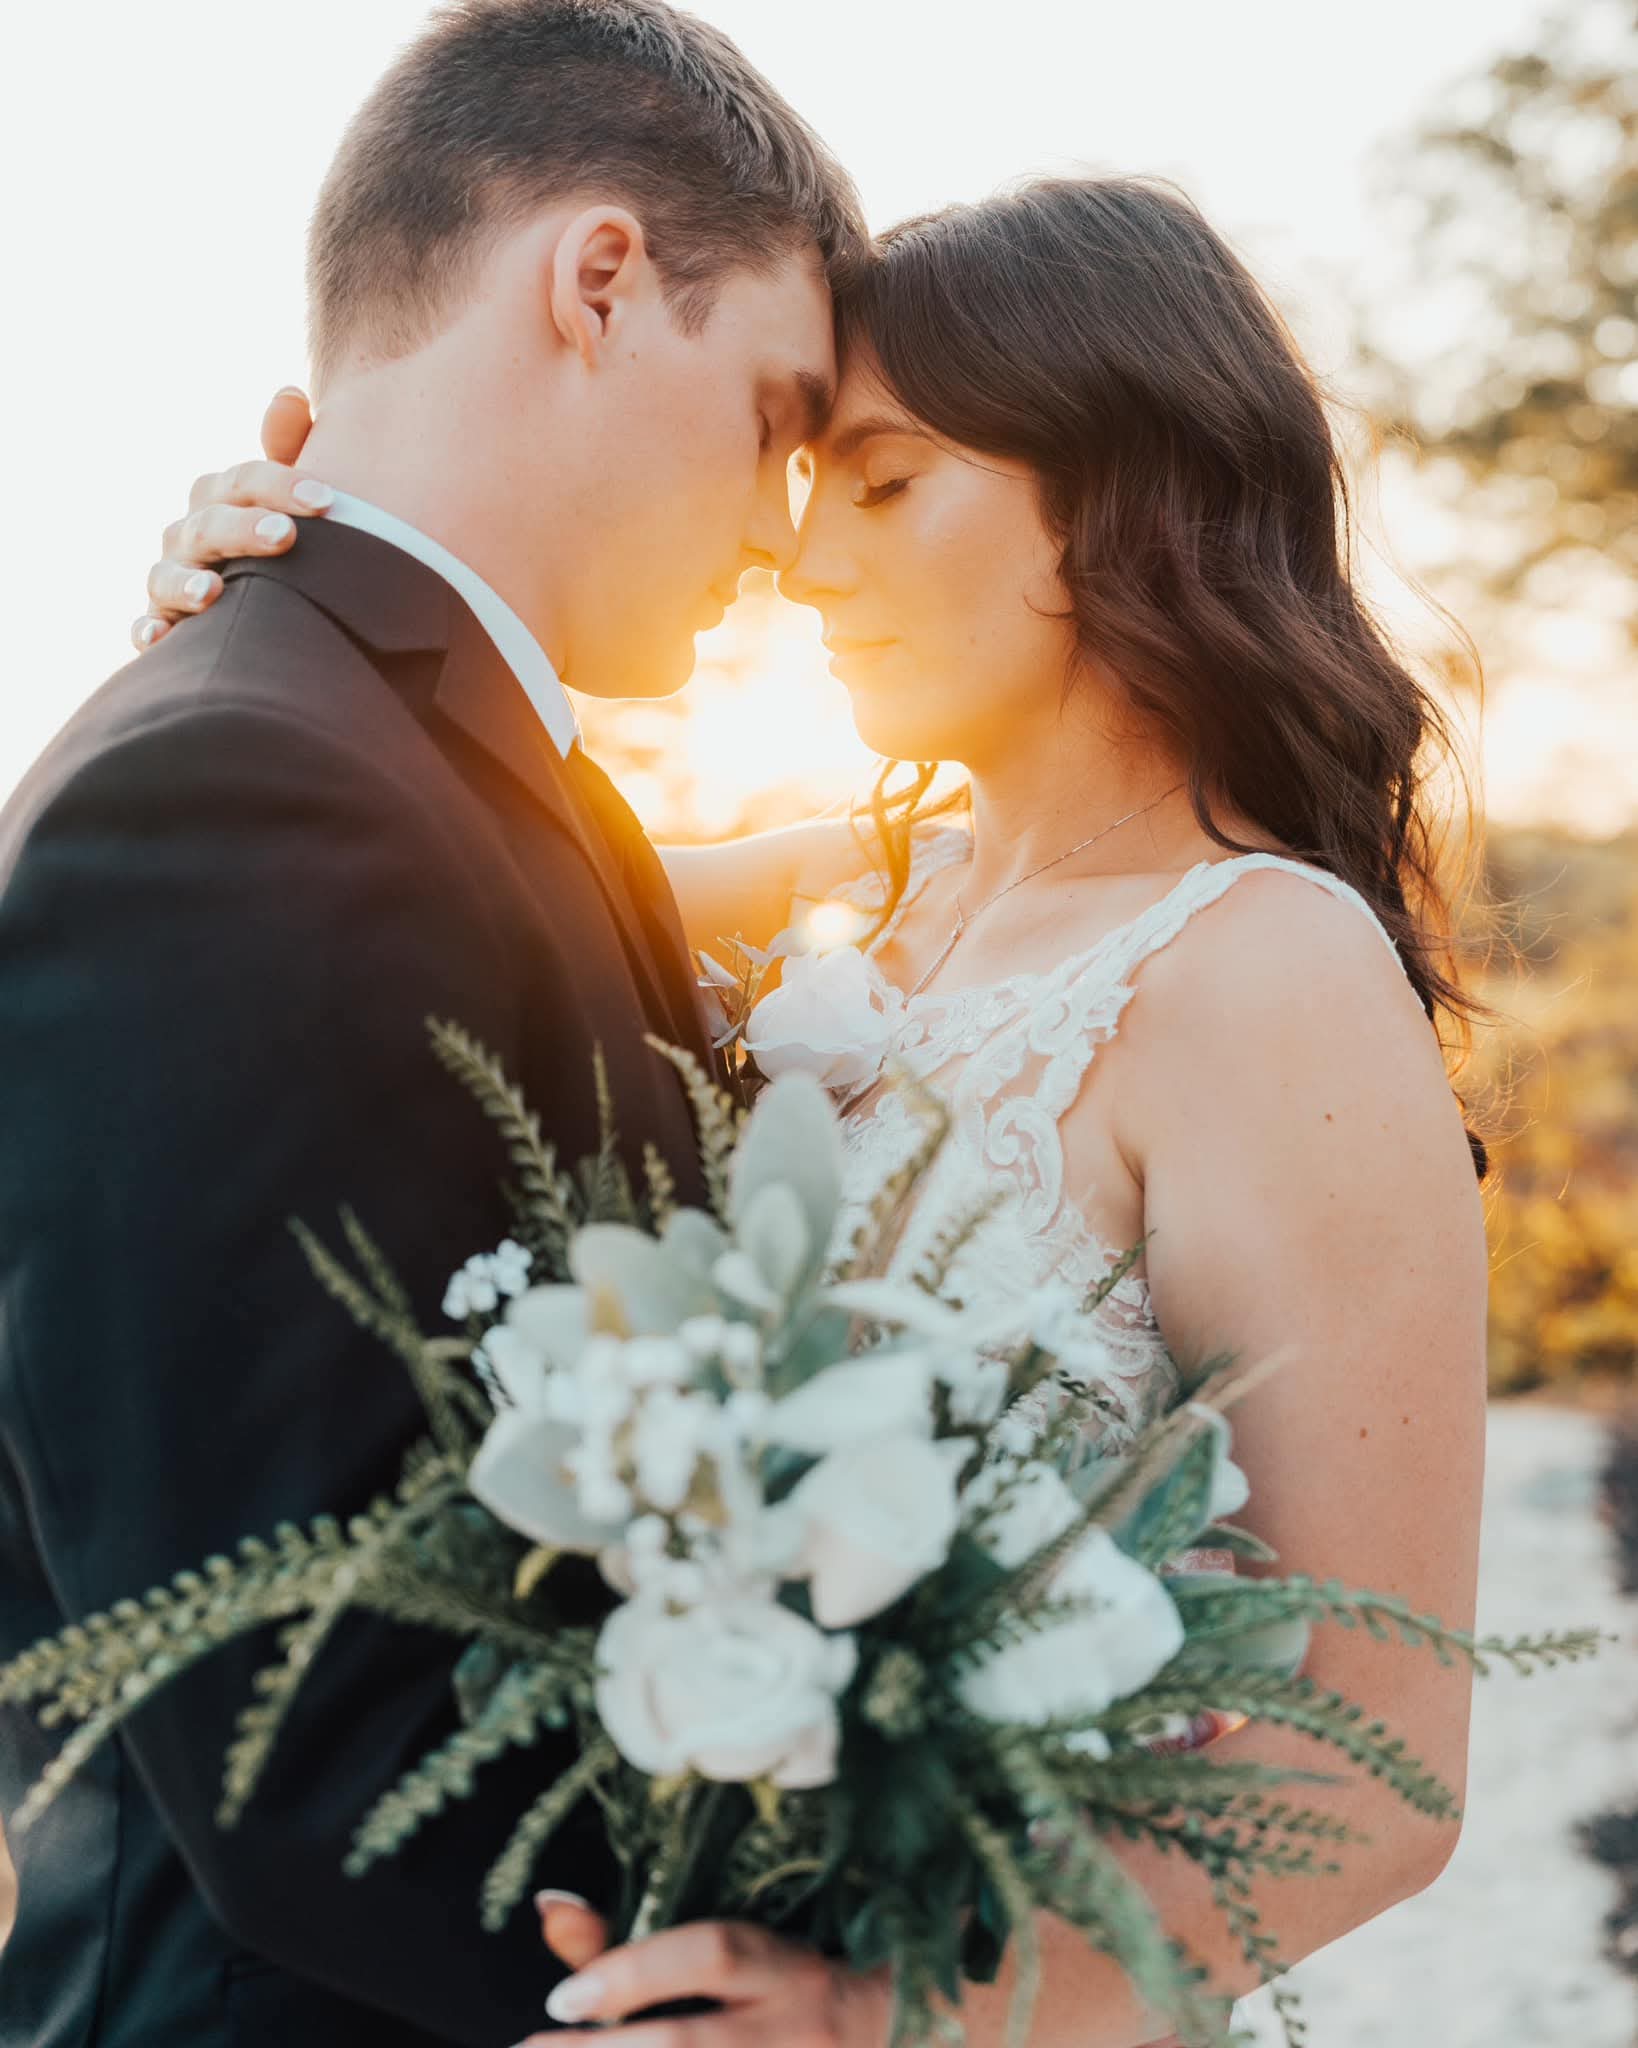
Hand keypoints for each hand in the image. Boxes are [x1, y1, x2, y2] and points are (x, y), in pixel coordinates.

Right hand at [132, 387, 329, 653]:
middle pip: (208, 525)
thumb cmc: (280, 540)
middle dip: (243, 530)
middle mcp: (190, 535)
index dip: (282, 485)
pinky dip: (148, 632)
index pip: (245, 482)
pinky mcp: (162, 625)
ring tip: (213, 592)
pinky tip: (159, 639)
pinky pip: (146, 628)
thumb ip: (290, 452)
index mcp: (222, 499)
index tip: (327, 501)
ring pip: (167, 575)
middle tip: (285, 537)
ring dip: (186, 583)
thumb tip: (290, 396)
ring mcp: (172, 579)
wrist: (266, 602)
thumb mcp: (289, 499)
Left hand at [527, 1900, 891, 2047]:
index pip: (713, 1955)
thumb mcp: (731, 1955)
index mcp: (782, 1966)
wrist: (889, 2037)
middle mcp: (796, 2025)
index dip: (636, 1973)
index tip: (562, 1999)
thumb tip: (548, 1906)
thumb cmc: (787, 1992)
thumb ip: (636, 1941)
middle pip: (694, 2043)